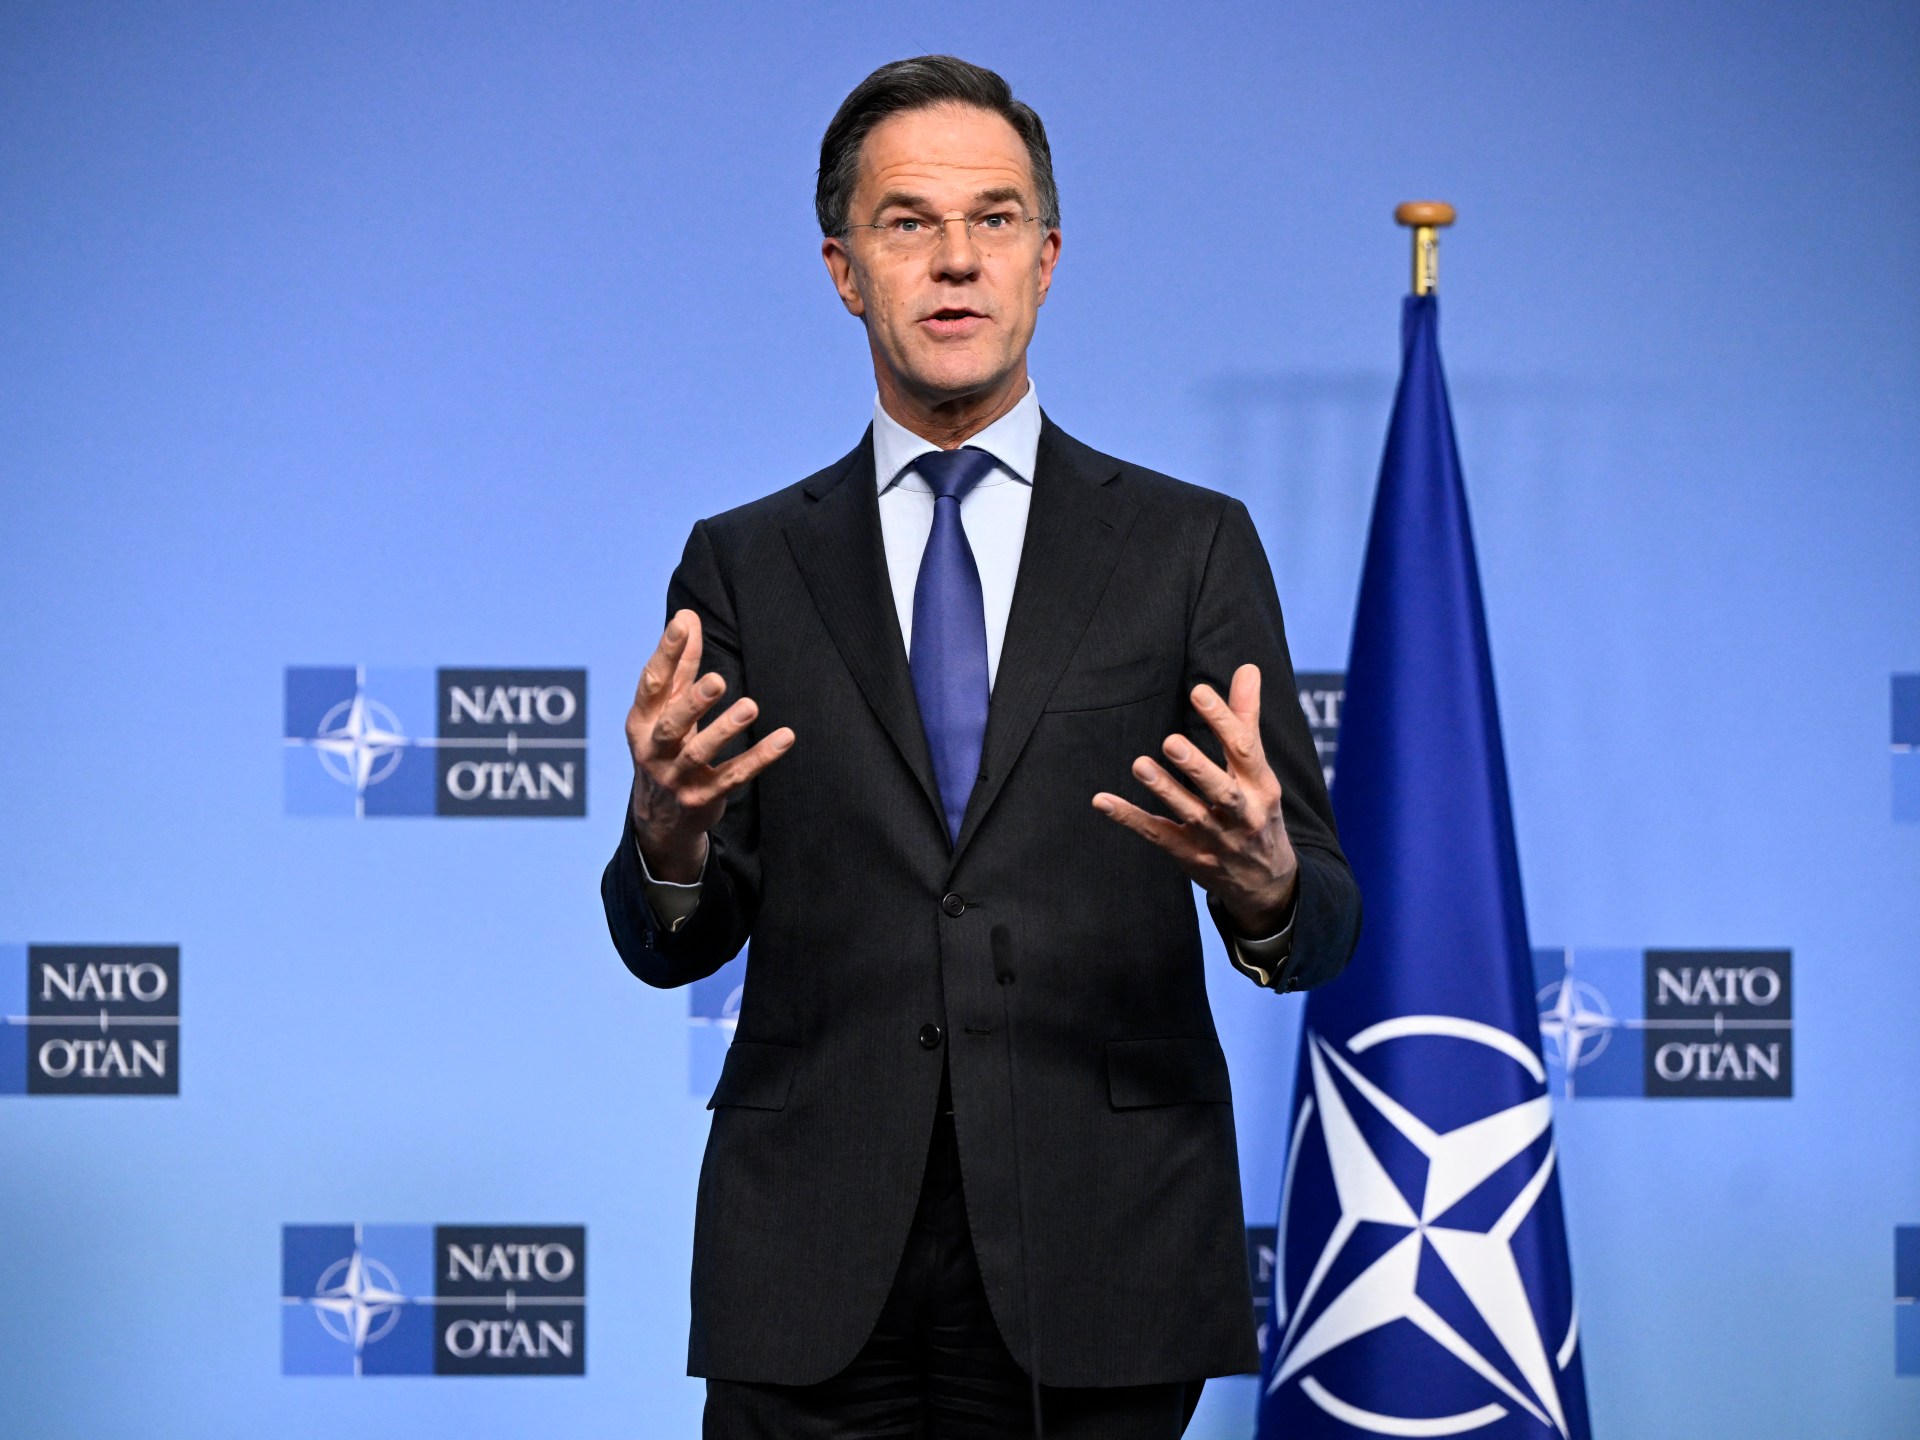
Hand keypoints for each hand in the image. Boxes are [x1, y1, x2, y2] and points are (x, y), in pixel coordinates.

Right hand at [626, 609, 793, 882]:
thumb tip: (686, 616)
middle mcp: (654, 750)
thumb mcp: (665, 709)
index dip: (665, 654)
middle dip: (693, 702)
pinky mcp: (704, 797)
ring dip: (725, 729)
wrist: (660, 819)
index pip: (652, 684)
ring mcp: (678, 777)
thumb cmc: (665, 747)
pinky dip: (759, 758)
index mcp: (642, 722)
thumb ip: (678, 664)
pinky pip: (734, 776)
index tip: (681, 624)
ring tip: (750, 706)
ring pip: (700, 753)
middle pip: (672, 724)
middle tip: (718, 680)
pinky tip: (784, 738)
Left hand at [1091, 664, 1297, 934]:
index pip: (1246, 750)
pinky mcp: (1188, 854)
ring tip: (1141, 765)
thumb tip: (1247, 668)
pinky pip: (1157, 835)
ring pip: (1189, 814)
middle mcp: (1242, 814)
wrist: (1266, 882)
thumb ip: (1246, 719)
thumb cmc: (1258, 810)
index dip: (1223, 720)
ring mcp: (1214, 838)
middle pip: (1222, 790)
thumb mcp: (1259, 770)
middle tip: (1171, 741)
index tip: (1198, 692)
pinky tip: (1102, 801)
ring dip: (1165, 790)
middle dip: (1198, 767)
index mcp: (1261, 786)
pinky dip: (1129, 818)